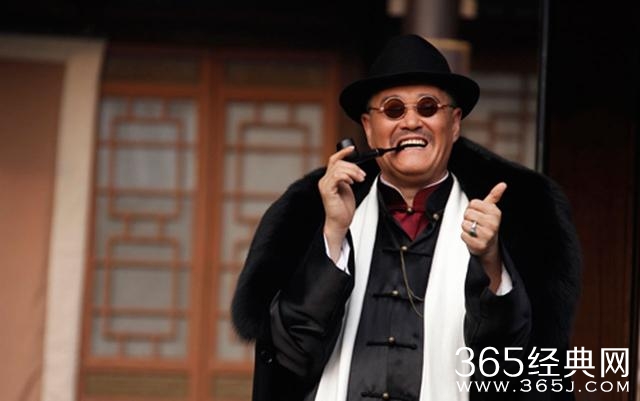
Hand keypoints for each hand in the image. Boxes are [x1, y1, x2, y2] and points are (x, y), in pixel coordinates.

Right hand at [318, 146, 365, 261]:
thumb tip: (354, 168)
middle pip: (338, 162)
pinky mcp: (327, 190)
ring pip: (339, 168)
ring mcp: (325, 185)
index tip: (353, 148)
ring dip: (353, 172)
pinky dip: (347, 177)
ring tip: (359, 180)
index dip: (343, 152)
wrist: (340, 222)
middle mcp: (324, 180)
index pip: (334, 160)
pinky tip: (352, 183)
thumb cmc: (343, 209)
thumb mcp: (347, 188)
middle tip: (361, 176)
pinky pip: (337, 176)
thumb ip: (347, 177)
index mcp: (329, 178)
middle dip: (354, 167)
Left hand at [461, 182, 506, 290]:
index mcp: (495, 213)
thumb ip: (494, 196)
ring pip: (464, 224)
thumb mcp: (491, 210)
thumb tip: (502, 185)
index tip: (478, 213)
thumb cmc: (487, 225)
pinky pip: (463, 235)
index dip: (472, 208)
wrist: (489, 246)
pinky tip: (472, 238)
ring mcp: (487, 235)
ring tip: (474, 231)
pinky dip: (465, 236)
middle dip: (468, 218)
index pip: (473, 203)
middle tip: (475, 223)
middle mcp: (493, 224)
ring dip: (466, 228)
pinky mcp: (479, 245)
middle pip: (468, 213)